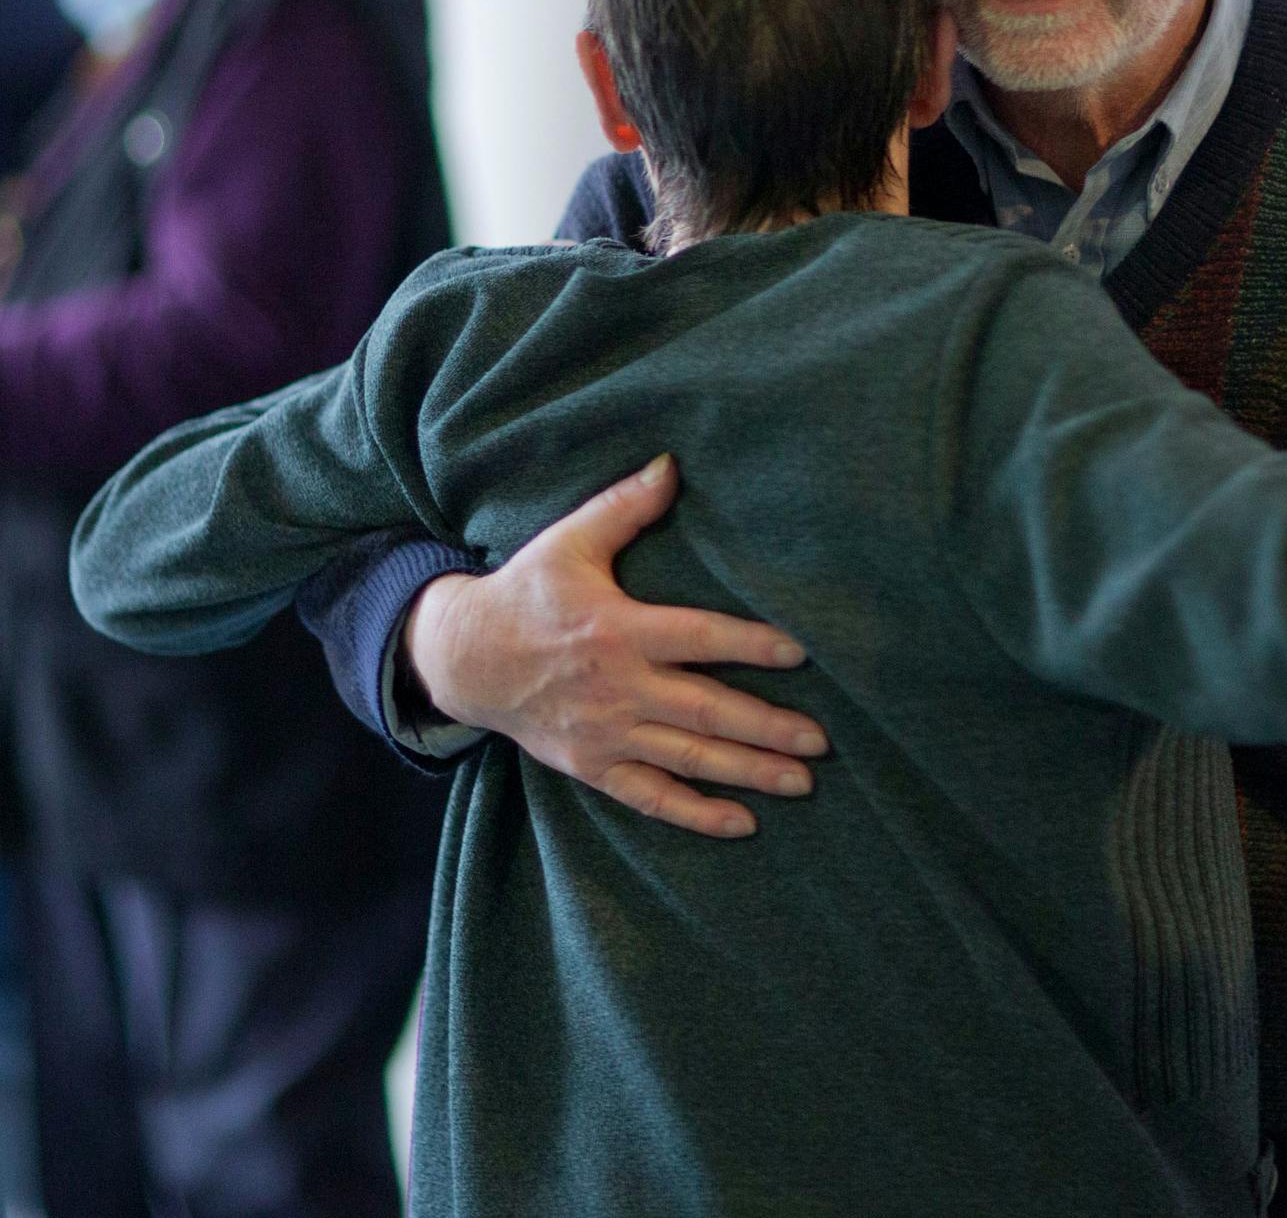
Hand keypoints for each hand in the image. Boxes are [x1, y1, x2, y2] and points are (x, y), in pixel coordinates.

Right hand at [405, 454, 826, 836]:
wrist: (465, 658)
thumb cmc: (527, 592)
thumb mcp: (569, 541)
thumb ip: (624, 506)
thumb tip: (672, 463)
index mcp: (619, 629)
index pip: (698, 637)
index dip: (749, 644)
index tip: (799, 653)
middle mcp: (617, 687)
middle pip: (706, 710)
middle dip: (767, 728)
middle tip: (820, 742)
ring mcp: (605, 733)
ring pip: (688, 758)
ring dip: (747, 773)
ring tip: (800, 782)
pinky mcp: (592, 766)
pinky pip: (650, 796)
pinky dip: (695, 814)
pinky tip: (741, 824)